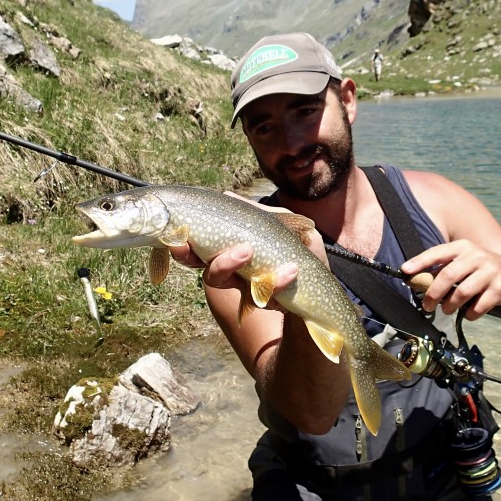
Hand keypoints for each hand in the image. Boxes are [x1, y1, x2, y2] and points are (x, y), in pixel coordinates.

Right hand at [167, 192, 306, 300]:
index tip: (179, 242)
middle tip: (236, 248)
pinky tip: (291, 270)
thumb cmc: (298, 248)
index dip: (184, 250)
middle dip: (216, 264)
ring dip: (237, 267)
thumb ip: (255, 213)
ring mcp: (252, 291)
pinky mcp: (270, 303)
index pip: (199, 253)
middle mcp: (237, 275)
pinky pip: (266, 295)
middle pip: (211, 275)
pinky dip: (278, 281)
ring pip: (233, 287)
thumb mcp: (281, 222)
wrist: (321, 287)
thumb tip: (226, 197)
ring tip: (251, 251)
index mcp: (231, 253)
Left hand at [402, 239, 500, 318]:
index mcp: (463, 247)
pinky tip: (468, 313)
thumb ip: (443, 268)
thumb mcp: (464, 261)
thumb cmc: (480, 269)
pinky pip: (478, 306)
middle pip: (448, 275)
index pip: (438, 253)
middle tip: (427, 305)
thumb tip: (416, 281)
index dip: (420, 261)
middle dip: (434, 293)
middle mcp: (477, 256)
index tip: (406, 270)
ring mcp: (490, 271)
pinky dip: (469, 314)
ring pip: (462, 292)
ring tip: (447, 309)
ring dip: (450, 305)